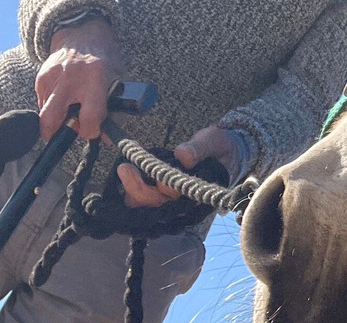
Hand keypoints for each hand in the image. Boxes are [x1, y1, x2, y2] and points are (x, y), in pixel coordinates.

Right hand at [34, 18, 121, 141]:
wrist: (81, 33)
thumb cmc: (103, 59)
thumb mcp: (117, 80)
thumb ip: (113, 109)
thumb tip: (104, 137)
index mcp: (95, 77)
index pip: (90, 116)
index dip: (91, 130)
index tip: (93, 130)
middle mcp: (70, 77)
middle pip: (51, 119)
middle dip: (55, 134)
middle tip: (67, 132)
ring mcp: (52, 77)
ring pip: (45, 114)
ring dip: (57, 119)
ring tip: (71, 108)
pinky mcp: (40, 78)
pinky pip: (43, 103)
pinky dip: (53, 106)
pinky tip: (65, 96)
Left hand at [116, 125, 236, 208]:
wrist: (221, 150)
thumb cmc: (218, 146)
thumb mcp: (213, 141)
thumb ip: (200, 148)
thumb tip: (183, 156)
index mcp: (198, 192)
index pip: (178, 198)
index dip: (166, 189)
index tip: (158, 176)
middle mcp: (183, 201)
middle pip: (157, 204)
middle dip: (139, 189)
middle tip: (125, 168)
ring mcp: (170, 199)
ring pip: (146, 204)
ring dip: (133, 190)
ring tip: (124, 169)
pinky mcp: (159, 192)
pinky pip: (142, 197)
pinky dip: (132, 188)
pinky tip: (125, 172)